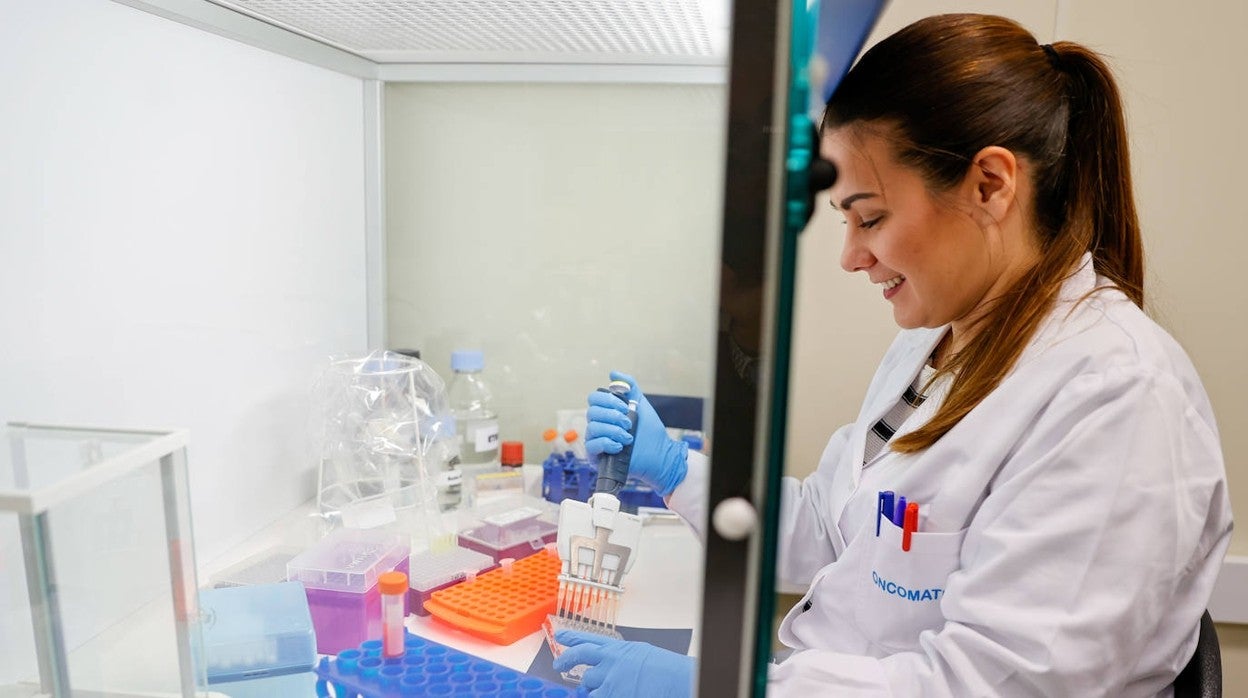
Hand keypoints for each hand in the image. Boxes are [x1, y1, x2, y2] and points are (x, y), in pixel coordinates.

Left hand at [553, 630, 694, 697]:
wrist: (678, 680)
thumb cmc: (667, 670)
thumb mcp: (641, 654)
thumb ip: (621, 658)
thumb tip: (607, 664)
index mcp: (620, 648)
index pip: (590, 638)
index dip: (573, 638)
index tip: (561, 637)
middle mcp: (610, 660)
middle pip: (580, 656)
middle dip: (566, 659)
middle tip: (559, 664)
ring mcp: (608, 679)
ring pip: (586, 684)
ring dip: (588, 689)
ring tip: (592, 691)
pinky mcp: (610, 695)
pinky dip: (596, 697)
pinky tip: (603, 695)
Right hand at [584, 371, 688, 496]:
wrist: (658, 454)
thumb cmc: (649, 431)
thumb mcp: (640, 404)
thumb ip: (629, 387)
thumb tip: (613, 373)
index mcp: (606, 411)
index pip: (594, 398)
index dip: (608, 400)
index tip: (625, 407)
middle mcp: (599, 424)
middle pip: (591, 412)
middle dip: (613, 416)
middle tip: (629, 423)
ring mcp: (596, 440)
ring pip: (593, 428)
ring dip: (613, 430)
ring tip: (629, 437)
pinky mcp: (596, 457)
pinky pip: (591, 445)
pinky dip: (607, 443)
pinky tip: (620, 446)